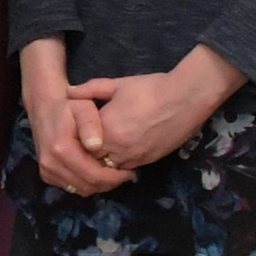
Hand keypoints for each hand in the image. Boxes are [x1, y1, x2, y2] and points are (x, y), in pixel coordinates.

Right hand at [22, 41, 132, 197]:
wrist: (44, 107)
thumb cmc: (69, 106)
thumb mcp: (83, 108)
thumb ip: (91, 124)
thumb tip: (96, 146)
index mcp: (61, 149)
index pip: (93, 176)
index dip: (114, 178)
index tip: (130, 172)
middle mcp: (51, 164)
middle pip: (88, 186)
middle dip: (109, 183)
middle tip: (124, 174)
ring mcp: (47, 171)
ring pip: (80, 190)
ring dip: (98, 185)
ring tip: (111, 172)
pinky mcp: (46, 174)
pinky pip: (72, 187)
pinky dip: (86, 183)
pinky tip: (95, 170)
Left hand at [72, 45, 244, 174]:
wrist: (186, 98)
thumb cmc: (151, 88)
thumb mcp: (117, 85)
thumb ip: (91, 90)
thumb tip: (69, 91)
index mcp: (107, 129)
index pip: (81, 144)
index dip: (77, 140)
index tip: (76, 132)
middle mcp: (118, 148)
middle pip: (93, 161)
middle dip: (88, 154)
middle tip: (86, 144)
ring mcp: (135, 157)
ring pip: (109, 170)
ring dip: (104, 162)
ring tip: (102, 150)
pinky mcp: (149, 161)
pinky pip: (127, 170)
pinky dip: (120, 165)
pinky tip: (120, 153)